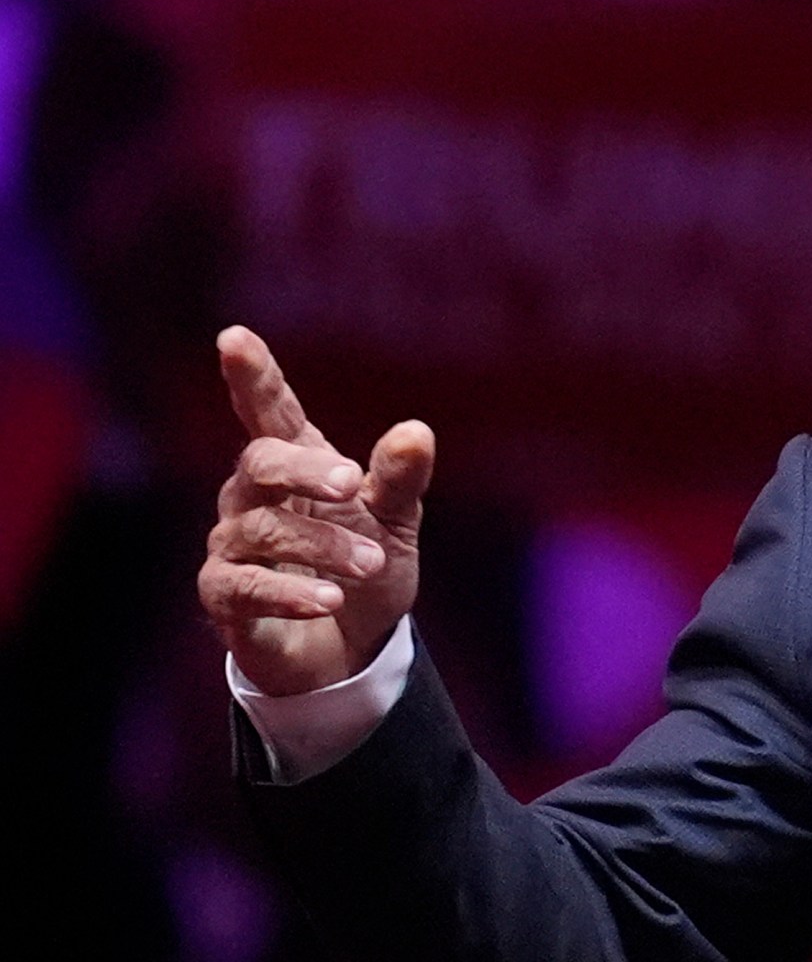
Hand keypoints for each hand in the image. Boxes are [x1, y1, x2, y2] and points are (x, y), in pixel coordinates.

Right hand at [198, 326, 431, 696]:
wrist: (352, 647)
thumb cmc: (366, 566)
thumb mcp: (396, 521)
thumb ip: (401, 478)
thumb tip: (415, 430)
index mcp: (296, 464)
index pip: (269, 411)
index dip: (252, 376)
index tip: (234, 337)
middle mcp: (252, 498)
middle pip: (259, 462)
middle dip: (304, 469)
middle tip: (351, 483)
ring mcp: (232, 546)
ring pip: (261, 530)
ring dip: (323, 548)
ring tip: (372, 565)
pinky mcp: (224, 598)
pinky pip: (243, 587)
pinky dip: (289, 593)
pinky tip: (330, 600)